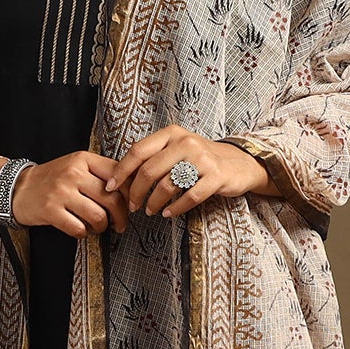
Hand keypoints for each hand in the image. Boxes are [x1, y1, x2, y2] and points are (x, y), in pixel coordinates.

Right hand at [12, 150, 132, 235]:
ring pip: (98, 216)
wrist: (18, 188)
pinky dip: (84, 233)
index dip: (129, 193)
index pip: (118, 175)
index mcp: (83, 159)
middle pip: (111, 199)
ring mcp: (61, 192)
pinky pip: (79, 228)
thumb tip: (129, 191)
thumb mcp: (76, 166)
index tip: (130, 204)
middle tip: (120, 224)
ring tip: (98, 227)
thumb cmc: (52, 179)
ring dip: (102, 227)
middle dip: (121, 217)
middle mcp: (73, 173)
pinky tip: (81, 230)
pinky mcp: (51, 211)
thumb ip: (100, 173)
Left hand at [103, 125, 269, 218]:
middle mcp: (186, 143)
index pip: (137, 151)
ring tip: (150, 211)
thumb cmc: (201, 159)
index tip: (110, 187)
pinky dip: (176, 209)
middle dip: (135, 192)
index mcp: (172, 134)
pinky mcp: (216, 176)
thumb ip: (154, 157)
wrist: (239, 163)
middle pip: (149, 170)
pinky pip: (190, 196)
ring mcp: (202, 159)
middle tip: (132, 206)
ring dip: (153, 203)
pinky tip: (168, 214)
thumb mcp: (177, 149)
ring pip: (167, 185)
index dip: (121, 171)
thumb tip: (122, 176)